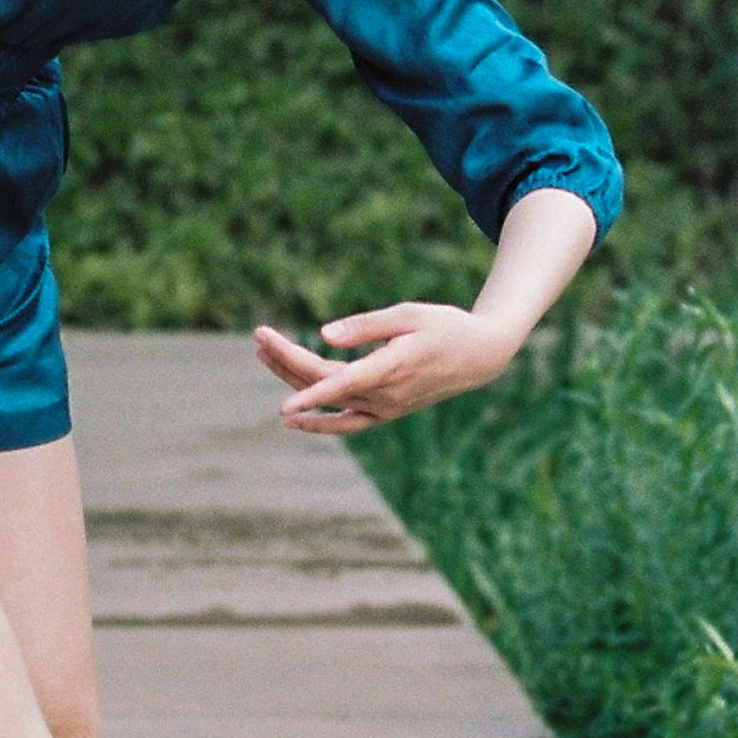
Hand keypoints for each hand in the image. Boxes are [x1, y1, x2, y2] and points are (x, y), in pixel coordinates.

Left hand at [252, 301, 524, 432]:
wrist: (479, 356)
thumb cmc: (444, 326)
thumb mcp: (409, 314)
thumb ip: (366, 325)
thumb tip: (324, 335)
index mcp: (392, 368)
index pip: (343, 384)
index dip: (311, 395)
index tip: (282, 407)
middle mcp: (386, 396)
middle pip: (325, 384)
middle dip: (287, 362)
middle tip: (259, 337)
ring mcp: (385, 409)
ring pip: (330, 401)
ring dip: (293, 380)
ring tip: (262, 354)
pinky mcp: (386, 413)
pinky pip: (347, 423)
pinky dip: (319, 422)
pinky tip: (291, 419)